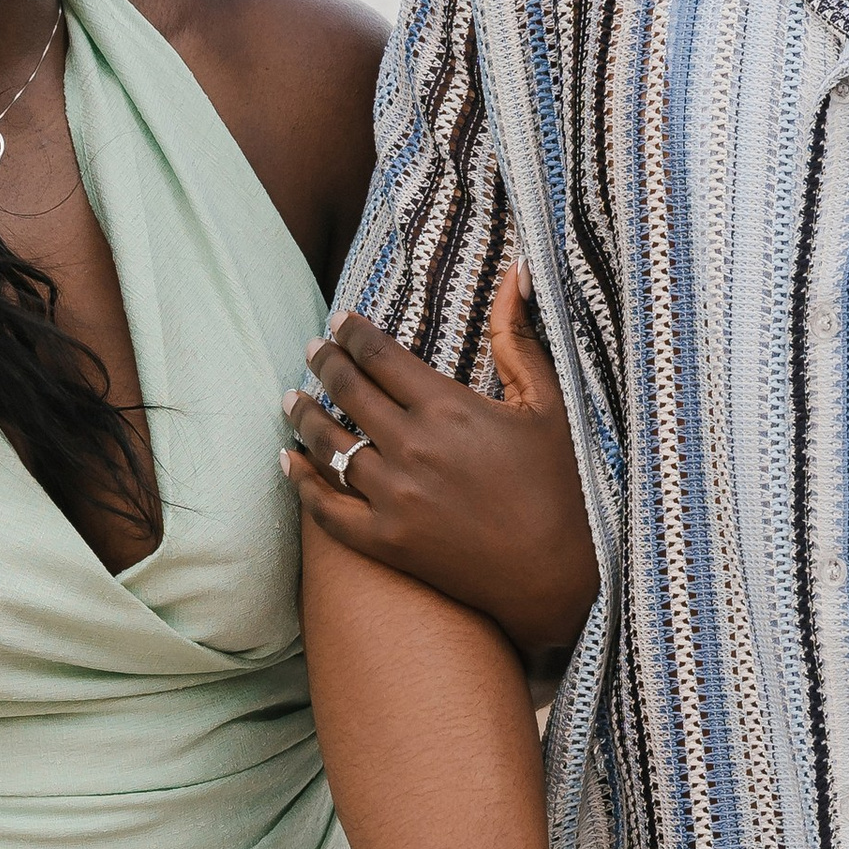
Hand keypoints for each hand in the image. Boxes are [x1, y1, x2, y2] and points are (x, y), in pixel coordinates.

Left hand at [282, 271, 598, 659]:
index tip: (340, 322)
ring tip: (292, 398)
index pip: (379, 356)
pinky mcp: (385, 542)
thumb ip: (519, 337)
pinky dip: (300, 481)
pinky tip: (288, 460)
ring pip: (328, 444)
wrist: (555, 577)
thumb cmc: (560, 486)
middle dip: (324, 363)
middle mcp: (412, 448)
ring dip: (304, 415)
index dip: (353, 334)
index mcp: (448, 408)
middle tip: (313, 350)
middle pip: (347, 392)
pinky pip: (325, 507)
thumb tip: (516, 271)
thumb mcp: (548, 405)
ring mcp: (393, 498)